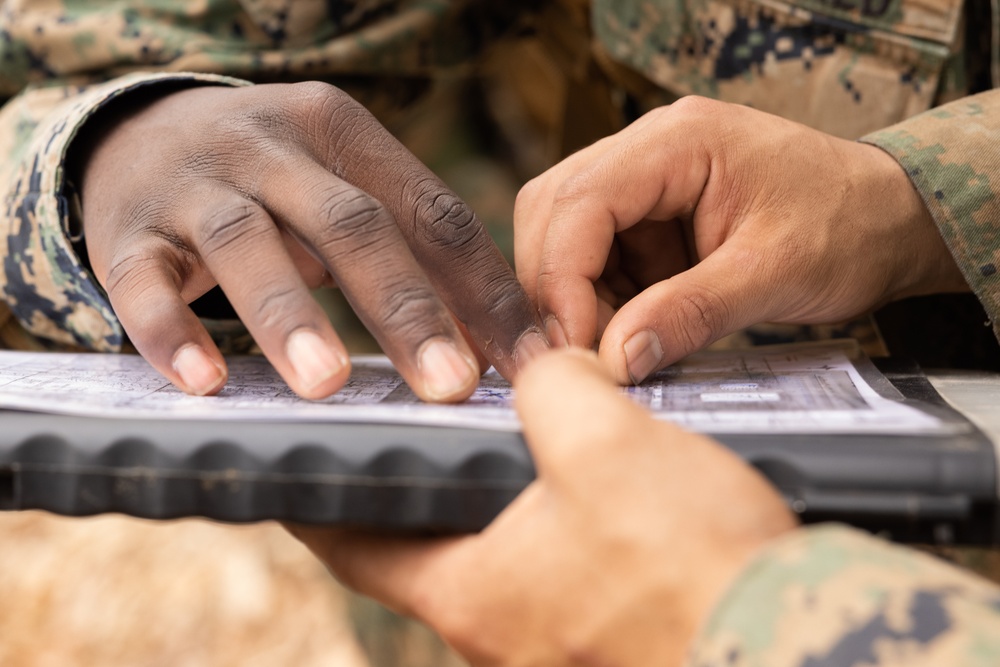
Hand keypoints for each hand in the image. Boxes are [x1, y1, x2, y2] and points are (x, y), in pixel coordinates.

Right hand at [77, 83, 546, 399]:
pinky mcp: (127, 230)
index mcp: (346, 135)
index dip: (487, 292)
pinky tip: (203, 383)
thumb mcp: (343, 187)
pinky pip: (143, 282)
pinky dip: (169, 332)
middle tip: (448, 385)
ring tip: (327, 384)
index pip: (434, 213)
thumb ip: (414, 250)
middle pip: (350, 225)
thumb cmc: (273, 181)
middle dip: (404, 308)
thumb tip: (502, 347)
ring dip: (289, 316)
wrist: (141, 132)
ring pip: (247, 244)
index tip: (529, 365)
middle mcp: (273, 148)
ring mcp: (196, 185)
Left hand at [290, 349, 796, 665]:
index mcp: (473, 594)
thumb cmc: (695, 565)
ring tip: (509, 437)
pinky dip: (556, 527)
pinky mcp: (612, 643)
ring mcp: (556, 648)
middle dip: (422, 488)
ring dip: (498, 503)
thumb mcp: (607, 444)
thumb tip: (547, 371)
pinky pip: (562, 577)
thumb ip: (554, 388)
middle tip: (419, 425)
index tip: (299, 461)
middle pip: (429, 550)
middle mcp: (501, 636)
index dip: (319, 497)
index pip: (355, 545)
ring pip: (501, 561)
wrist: (807, 648)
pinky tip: (592, 484)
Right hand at [515, 96, 968, 383]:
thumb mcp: (772, 273)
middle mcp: (650, 149)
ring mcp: (647, 180)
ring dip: (577, 298)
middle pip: (554, 211)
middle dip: (557, 287)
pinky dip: (601, 301)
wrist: (888, 221)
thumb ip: (688, 313)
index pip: (580, 201)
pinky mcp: (651, 215)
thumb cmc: (848, 226)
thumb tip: (616, 360)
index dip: (561, 278)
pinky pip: (599, 257)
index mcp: (678, 141)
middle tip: (581, 353)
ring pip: (566, 236)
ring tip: (614, 347)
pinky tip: (631, 331)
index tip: (572, 346)